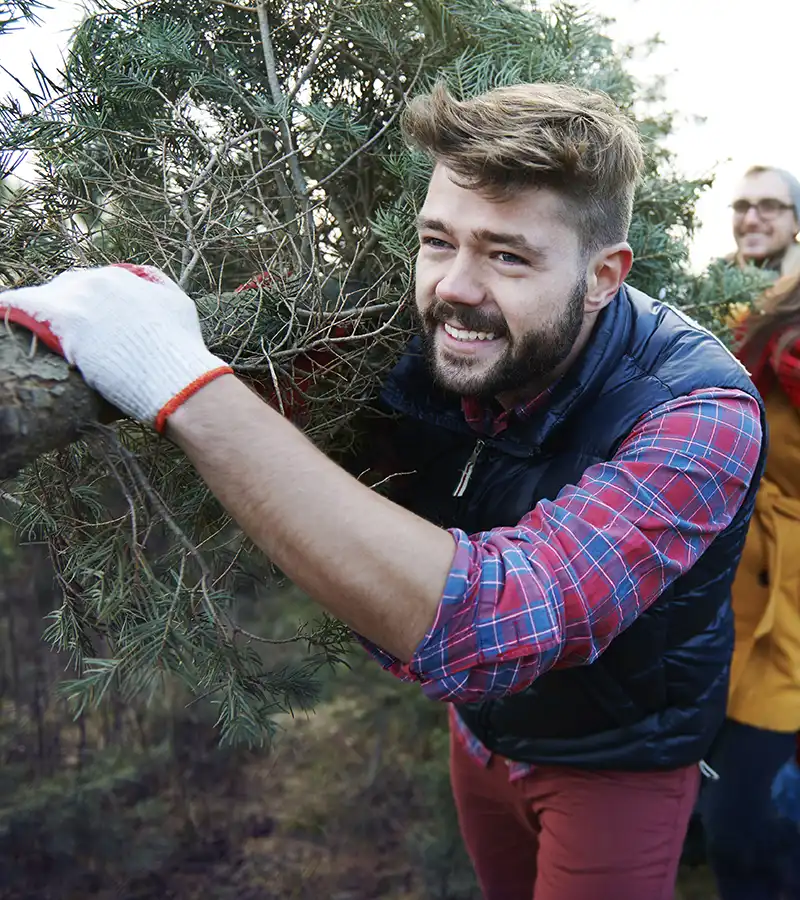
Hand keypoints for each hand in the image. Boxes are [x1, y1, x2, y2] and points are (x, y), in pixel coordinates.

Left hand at [0, 264, 231, 431]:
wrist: (176, 377)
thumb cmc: (181, 348)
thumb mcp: (178, 305)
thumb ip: (158, 285)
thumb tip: (143, 276)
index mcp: (122, 276)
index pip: (90, 284)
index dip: (85, 304)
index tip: (85, 322)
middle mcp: (98, 280)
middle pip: (65, 287)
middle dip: (63, 306)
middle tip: (63, 332)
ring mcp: (79, 298)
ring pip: (43, 297)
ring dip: (38, 312)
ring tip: (28, 326)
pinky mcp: (63, 319)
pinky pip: (20, 304)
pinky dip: (9, 308)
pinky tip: (1, 313)